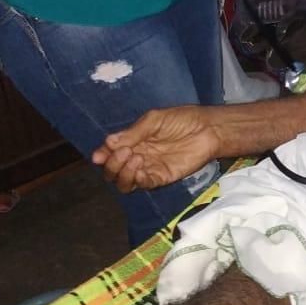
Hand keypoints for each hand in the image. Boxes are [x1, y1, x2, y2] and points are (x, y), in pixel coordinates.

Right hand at [91, 106, 219, 191]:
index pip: (110, 153)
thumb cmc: (181, 119)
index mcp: (132, 141)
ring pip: (125, 183)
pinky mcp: (162, 177)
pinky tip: (141, 171)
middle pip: (113, 171)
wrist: (207, 129)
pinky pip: (144, 185)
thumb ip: (134, 133)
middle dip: (112, 165)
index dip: (102, 156)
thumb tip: (109, 142)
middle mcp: (137, 157)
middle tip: (124, 153)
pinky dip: (138, 181)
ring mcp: (149, 169)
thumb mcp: (154, 120)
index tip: (99, 156)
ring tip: (136, 159)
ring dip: (124, 174)